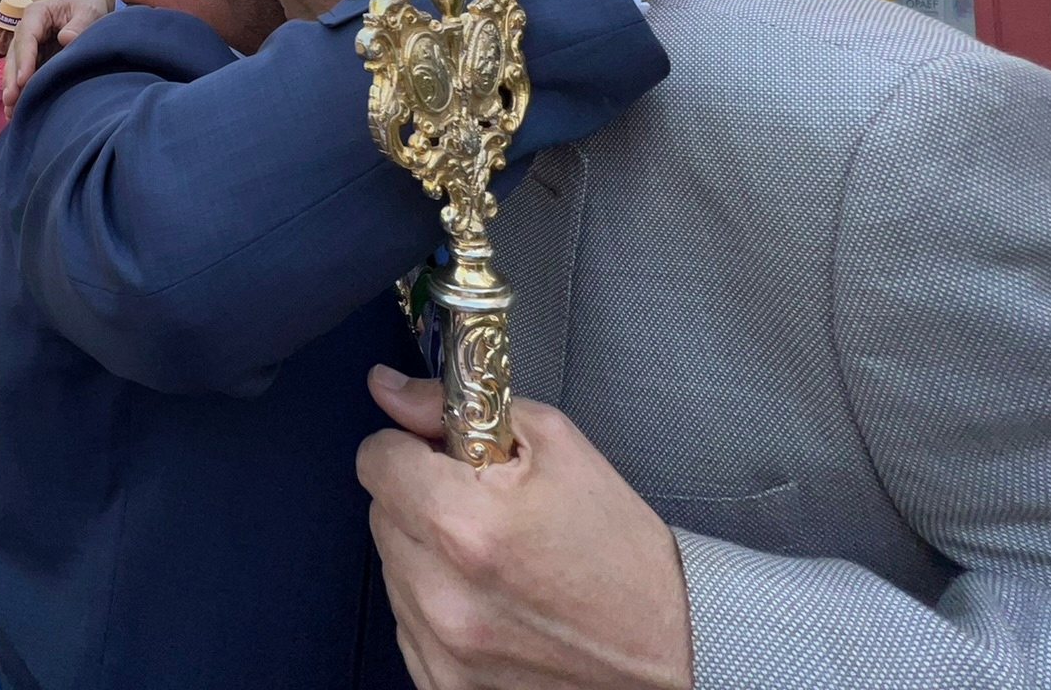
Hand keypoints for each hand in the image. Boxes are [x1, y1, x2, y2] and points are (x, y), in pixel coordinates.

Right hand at [2, 0, 115, 108]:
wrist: (96, 9)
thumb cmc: (91, 6)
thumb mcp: (90, 10)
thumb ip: (80, 24)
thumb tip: (66, 39)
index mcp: (37, 14)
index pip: (26, 37)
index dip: (23, 59)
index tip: (23, 80)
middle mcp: (28, 30)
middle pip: (15, 55)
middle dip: (11, 79)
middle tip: (11, 101)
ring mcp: (30, 46)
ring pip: (15, 68)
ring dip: (13, 89)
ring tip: (11, 112)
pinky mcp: (36, 59)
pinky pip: (25, 75)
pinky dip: (22, 91)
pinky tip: (18, 110)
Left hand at [358, 368, 691, 689]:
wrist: (675, 652)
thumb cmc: (623, 554)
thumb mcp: (557, 446)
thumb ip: (457, 409)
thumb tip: (391, 390)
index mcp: (464, 524)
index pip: (375, 459)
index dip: (411, 445)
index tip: (441, 454)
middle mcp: (443, 594)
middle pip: (381, 511)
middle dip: (422, 497)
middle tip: (487, 506)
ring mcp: (442, 647)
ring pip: (393, 566)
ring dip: (430, 553)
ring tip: (498, 559)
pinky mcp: (444, 683)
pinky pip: (409, 621)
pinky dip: (440, 604)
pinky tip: (493, 599)